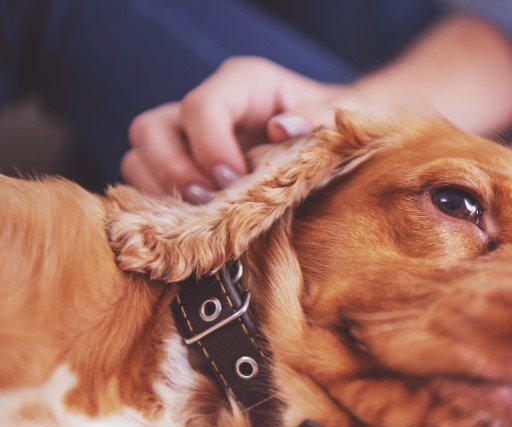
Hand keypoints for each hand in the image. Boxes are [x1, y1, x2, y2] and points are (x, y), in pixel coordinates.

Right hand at [122, 18, 511, 203]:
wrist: (343, 145)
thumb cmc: (342, 129)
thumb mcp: (342, 120)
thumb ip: (318, 118)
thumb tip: (280, 129)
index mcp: (243, 84)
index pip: (201, 106)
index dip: (208, 146)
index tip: (233, 181)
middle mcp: (208, 107)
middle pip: (152, 129)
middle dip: (172, 172)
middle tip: (208, 205)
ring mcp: (190, 140)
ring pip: (138, 157)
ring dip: (160, 193)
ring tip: (200, 220)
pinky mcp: (187, 171)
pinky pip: (148, 186)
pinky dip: (162, 209)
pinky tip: (194, 228)